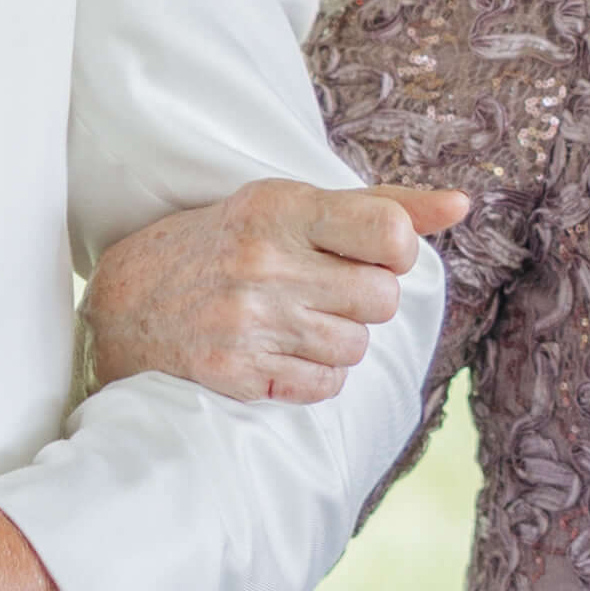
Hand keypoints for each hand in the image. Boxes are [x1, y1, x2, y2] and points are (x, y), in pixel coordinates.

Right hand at [82, 177, 461, 404]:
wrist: (127, 302)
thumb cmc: (225, 244)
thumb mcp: (289, 205)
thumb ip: (379, 205)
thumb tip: (463, 204)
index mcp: (280, 208)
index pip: (390, 232)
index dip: (396, 249)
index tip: (370, 252)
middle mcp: (265, 263)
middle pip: (382, 299)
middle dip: (362, 298)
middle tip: (320, 288)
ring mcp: (250, 322)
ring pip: (358, 347)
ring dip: (338, 340)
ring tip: (295, 320)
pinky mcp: (238, 374)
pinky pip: (326, 386)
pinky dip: (313, 375)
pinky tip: (278, 351)